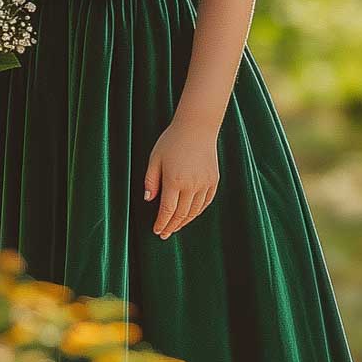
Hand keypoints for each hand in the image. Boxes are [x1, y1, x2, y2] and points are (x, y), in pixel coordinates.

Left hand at [143, 117, 219, 238]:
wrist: (197, 128)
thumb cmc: (172, 141)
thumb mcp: (155, 159)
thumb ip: (151, 181)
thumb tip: (148, 200)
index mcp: (174, 181)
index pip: (167, 211)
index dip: (161, 223)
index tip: (157, 231)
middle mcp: (191, 186)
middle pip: (181, 215)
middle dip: (171, 226)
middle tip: (164, 234)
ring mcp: (205, 184)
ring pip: (194, 211)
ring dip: (184, 222)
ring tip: (175, 227)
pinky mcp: (213, 181)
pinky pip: (205, 203)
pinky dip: (197, 212)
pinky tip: (190, 215)